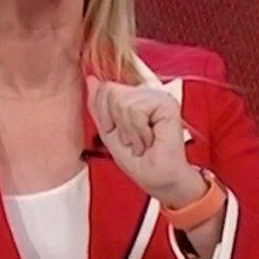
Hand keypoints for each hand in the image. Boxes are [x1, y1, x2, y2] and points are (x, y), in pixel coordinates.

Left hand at [86, 75, 204, 205]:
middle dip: (116, 123)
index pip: (105, 88)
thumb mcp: (108, 132)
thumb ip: (99, 106)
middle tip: (132, 139)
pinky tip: (151, 140)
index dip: (105, 115)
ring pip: (122, 102)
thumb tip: (91, 80)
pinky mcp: (167, 104)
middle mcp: (147, 94)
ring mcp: (158, 97)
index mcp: (134, 97)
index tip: (118, 133)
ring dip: (129, 131)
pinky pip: (136, 110)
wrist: (157, 178)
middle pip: (111, 92)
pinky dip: (139, 131)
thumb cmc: (139, 161)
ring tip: (142, 142)